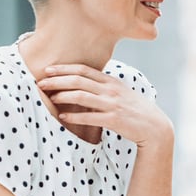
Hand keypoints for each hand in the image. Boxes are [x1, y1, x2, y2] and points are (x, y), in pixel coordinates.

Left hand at [37, 64, 171, 146]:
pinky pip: (89, 117)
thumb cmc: (136, 110)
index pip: (84, 70)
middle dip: (57, 80)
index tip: (48, 70)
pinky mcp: (114, 119)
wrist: (155, 127)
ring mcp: (113, 104)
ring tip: (50, 98)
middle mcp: (111, 90)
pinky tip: (63, 116)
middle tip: (41, 82)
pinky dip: (74, 116)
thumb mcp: (122, 93)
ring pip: (81, 96)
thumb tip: (84, 83)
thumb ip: (104, 86)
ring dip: (62, 96)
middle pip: (79, 80)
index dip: (64, 68)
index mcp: (112, 82)